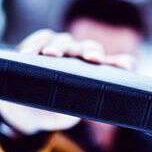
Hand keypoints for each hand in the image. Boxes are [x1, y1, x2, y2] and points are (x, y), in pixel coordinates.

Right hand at [0, 29, 135, 133]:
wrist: (28, 111)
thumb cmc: (56, 111)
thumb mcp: (71, 112)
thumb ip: (85, 105)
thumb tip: (101, 102)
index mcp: (92, 71)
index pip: (110, 63)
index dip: (119, 62)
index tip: (123, 66)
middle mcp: (79, 56)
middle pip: (89, 47)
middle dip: (90, 51)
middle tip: (90, 59)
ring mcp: (60, 49)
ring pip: (64, 40)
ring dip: (58, 46)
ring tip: (50, 54)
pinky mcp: (38, 46)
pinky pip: (40, 39)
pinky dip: (35, 44)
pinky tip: (29, 53)